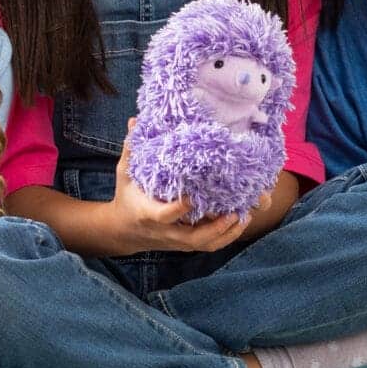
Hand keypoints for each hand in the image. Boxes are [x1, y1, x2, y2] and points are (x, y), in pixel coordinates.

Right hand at [105, 126, 249, 254]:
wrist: (123, 231)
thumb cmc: (126, 198)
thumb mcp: (125, 174)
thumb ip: (131, 150)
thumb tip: (135, 121)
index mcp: (149, 214)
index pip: (165, 215)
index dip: (180, 208)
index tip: (193, 197)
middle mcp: (165, 231)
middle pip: (193, 238)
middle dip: (215, 227)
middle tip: (234, 211)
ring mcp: (176, 240)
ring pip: (204, 245)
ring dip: (225, 234)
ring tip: (243, 216)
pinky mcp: (184, 244)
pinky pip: (207, 246)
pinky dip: (225, 237)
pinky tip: (238, 223)